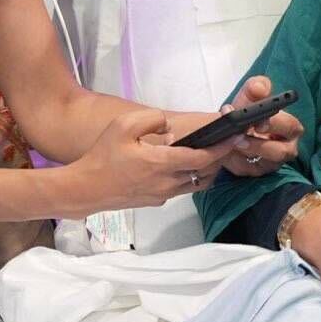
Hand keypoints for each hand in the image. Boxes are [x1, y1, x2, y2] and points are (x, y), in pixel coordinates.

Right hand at [68, 109, 234, 213]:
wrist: (86, 189)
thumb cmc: (103, 156)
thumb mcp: (123, 126)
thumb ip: (151, 120)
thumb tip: (169, 126)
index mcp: (161, 164)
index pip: (202, 158)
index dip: (221, 148)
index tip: (235, 137)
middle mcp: (167, 183)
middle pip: (205, 173)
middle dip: (219, 158)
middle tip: (226, 142)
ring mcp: (163, 195)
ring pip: (195, 184)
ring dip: (206, 170)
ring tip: (209, 152)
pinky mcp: (156, 201)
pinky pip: (181, 189)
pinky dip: (189, 177)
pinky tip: (181, 164)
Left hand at [221, 76, 302, 176]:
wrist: (230, 127)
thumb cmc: (247, 110)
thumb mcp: (250, 95)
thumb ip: (256, 87)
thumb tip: (259, 87)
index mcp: (290, 127)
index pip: (290, 127)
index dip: (275, 125)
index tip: (258, 123)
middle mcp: (286, 148)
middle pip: (281, 151)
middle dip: (260, 143)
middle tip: (241, 133)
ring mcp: (272, 162)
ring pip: (265, 163)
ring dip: (249, 151)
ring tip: (233, 140)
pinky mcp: (257, 171)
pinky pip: (250, 169)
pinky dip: (238, 160)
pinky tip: (228, 150)